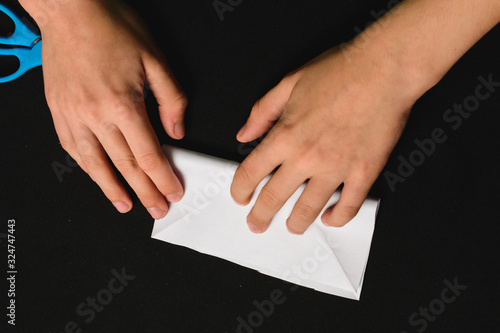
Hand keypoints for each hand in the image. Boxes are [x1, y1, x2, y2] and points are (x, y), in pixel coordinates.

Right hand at [38, 1, 185, 218]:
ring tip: (126, 205)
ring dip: (112, 188)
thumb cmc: (111, 27)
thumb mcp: (155, 59)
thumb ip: (172, 99)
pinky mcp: (58, 111)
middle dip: (145, 191)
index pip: (149, 154)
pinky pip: (73, 148)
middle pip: (125, 165)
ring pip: (95, 163)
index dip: (163, 178)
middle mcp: (95, 115)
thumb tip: (176, 131)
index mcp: (123, 103)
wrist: (69, 9)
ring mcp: (73, 115)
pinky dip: (87, 167)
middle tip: (156, 209)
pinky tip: (97, 177)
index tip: (172, 192)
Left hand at [231, 45, 421, 233]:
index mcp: (285, 135)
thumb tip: (244, 134)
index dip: (240, 189)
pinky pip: (348, 207)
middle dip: (260, 216)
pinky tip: (329, 218)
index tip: (240, 196)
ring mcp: (336, 168)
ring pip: (309, 209)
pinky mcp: (364, 173)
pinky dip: (337, 218)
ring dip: (296, 223)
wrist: (384, 69)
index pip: (250, 172)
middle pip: (274, 198)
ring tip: (292, 227)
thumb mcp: (289, 83)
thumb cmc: (339, 71)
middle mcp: (306, 157)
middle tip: (256, 224)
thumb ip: (262, 112)